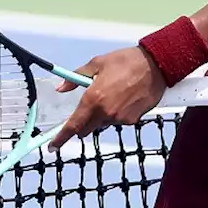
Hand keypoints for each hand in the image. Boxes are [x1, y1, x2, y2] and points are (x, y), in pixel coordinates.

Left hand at [46, 46, 166, 149]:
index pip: (73, 125)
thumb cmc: (125, 61)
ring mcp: (120, 118)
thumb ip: (75, 78)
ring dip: (101, 115)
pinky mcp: (132, 120)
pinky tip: (124, 98)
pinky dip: (116, 113)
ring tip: (112, 94)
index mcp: (93, 99)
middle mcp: (105, 113)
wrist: (155, 65)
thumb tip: (61, 88)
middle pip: (86, 129)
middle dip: (83, 122)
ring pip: (103, 124)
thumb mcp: (96, 64)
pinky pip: (117, 121)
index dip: (61, 138)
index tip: (52, 146)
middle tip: (88, 106)